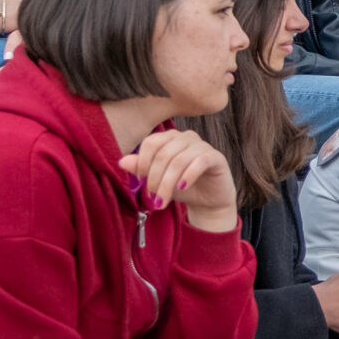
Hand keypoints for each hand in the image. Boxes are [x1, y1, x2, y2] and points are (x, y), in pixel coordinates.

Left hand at [120, 128, 236, 227]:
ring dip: (168, 184)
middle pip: (163, 154)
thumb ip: (142, 169)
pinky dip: (188, 176)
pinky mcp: (216, 157)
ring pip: (179, 161)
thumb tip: (122, 162)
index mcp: (170, 138)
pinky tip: (182, 188)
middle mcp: (186, 137)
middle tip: (153, 199)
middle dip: (155, 179)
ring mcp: (202, 145)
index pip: (151, 143)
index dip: (142, 163)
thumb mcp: (158, 180)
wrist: (207, 201)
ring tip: (162, 201)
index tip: (139, 183)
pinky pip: (200, 161)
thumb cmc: (181, 187)